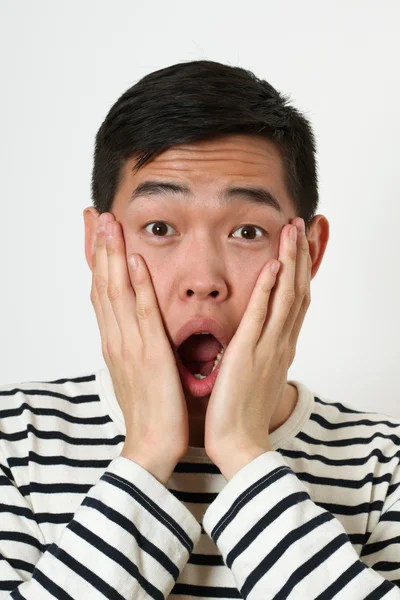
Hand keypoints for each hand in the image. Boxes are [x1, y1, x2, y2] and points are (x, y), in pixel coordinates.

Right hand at [91, 212, 188, 484]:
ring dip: (112, 256)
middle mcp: (116, 339)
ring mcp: (130, 346)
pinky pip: (141, 315)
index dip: (98, 261)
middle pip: (102, 285)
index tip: (95, 233)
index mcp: (115, 342)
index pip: (102, 293)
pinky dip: (136, 286)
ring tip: (109, 224)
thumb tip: (138, 326)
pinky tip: (134, 262)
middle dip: (99, 249)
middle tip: (96, 215)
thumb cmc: (151, 409)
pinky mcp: (149, 355)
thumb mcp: (139, 370)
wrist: (152, 446)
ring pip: (115, 293)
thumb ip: (137, 344)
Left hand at [204, 218, 310, 478]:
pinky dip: (269, 288)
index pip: (296, 300)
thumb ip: (258, 350)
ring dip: (291, 261)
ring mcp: (268, 347)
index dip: (301, 271)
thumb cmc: (242, 411)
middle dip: (301, 257)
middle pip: (298, 291)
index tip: (302, 245)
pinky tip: (273, 264)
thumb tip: (255, 336)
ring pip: (286, 296)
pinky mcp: (248, 353)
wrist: (239, 443)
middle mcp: (281, 343)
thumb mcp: (255, 374)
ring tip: (292, 231)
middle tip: (303, 226)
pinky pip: (262, 315)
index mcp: (280, 347)